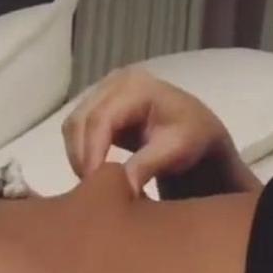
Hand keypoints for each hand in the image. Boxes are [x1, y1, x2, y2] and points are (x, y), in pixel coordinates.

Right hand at [62, 66, 260, 197]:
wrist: (198, 131)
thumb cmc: (192, 138)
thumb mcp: (175, 151)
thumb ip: (146, 166)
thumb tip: (121, 187)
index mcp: (136, 87)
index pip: (101, 119)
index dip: (92, 153)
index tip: (92, 185)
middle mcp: (115, 82)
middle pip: (80, 120)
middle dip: (82, 157)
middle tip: (90, 191)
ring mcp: (104, 91)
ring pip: (74, 125)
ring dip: (78, 156)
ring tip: (93, 184)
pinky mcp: (99, 106)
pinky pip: (78, 129)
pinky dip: (81, 152)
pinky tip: (95, 173)